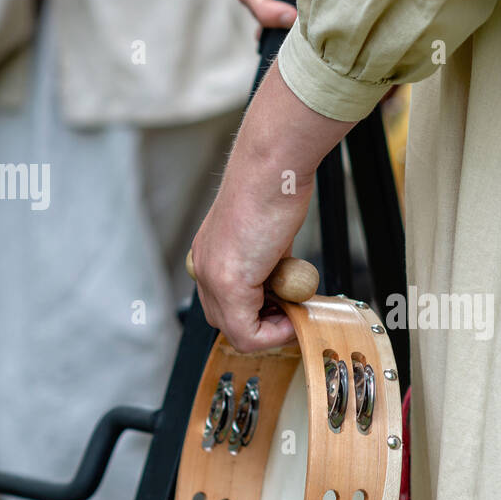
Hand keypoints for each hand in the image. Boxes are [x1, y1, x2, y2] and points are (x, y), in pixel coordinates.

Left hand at [191, 68, 353, 351]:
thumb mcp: (269, 232)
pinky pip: (249, 333)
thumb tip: (283, 280)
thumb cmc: (274, 185)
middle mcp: (205, 268)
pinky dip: (276, 332)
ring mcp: (214, 277)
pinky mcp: (230, 283)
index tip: (287, 303)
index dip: (260, 313)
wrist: (273, 166)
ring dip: (272, 330)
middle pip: (228, 323)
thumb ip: (268, 261)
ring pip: (237, 332)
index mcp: (210, 254)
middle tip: (294, 310)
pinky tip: (295, 312)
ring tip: (295, 306)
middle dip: (265, 325)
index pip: (225, 305)